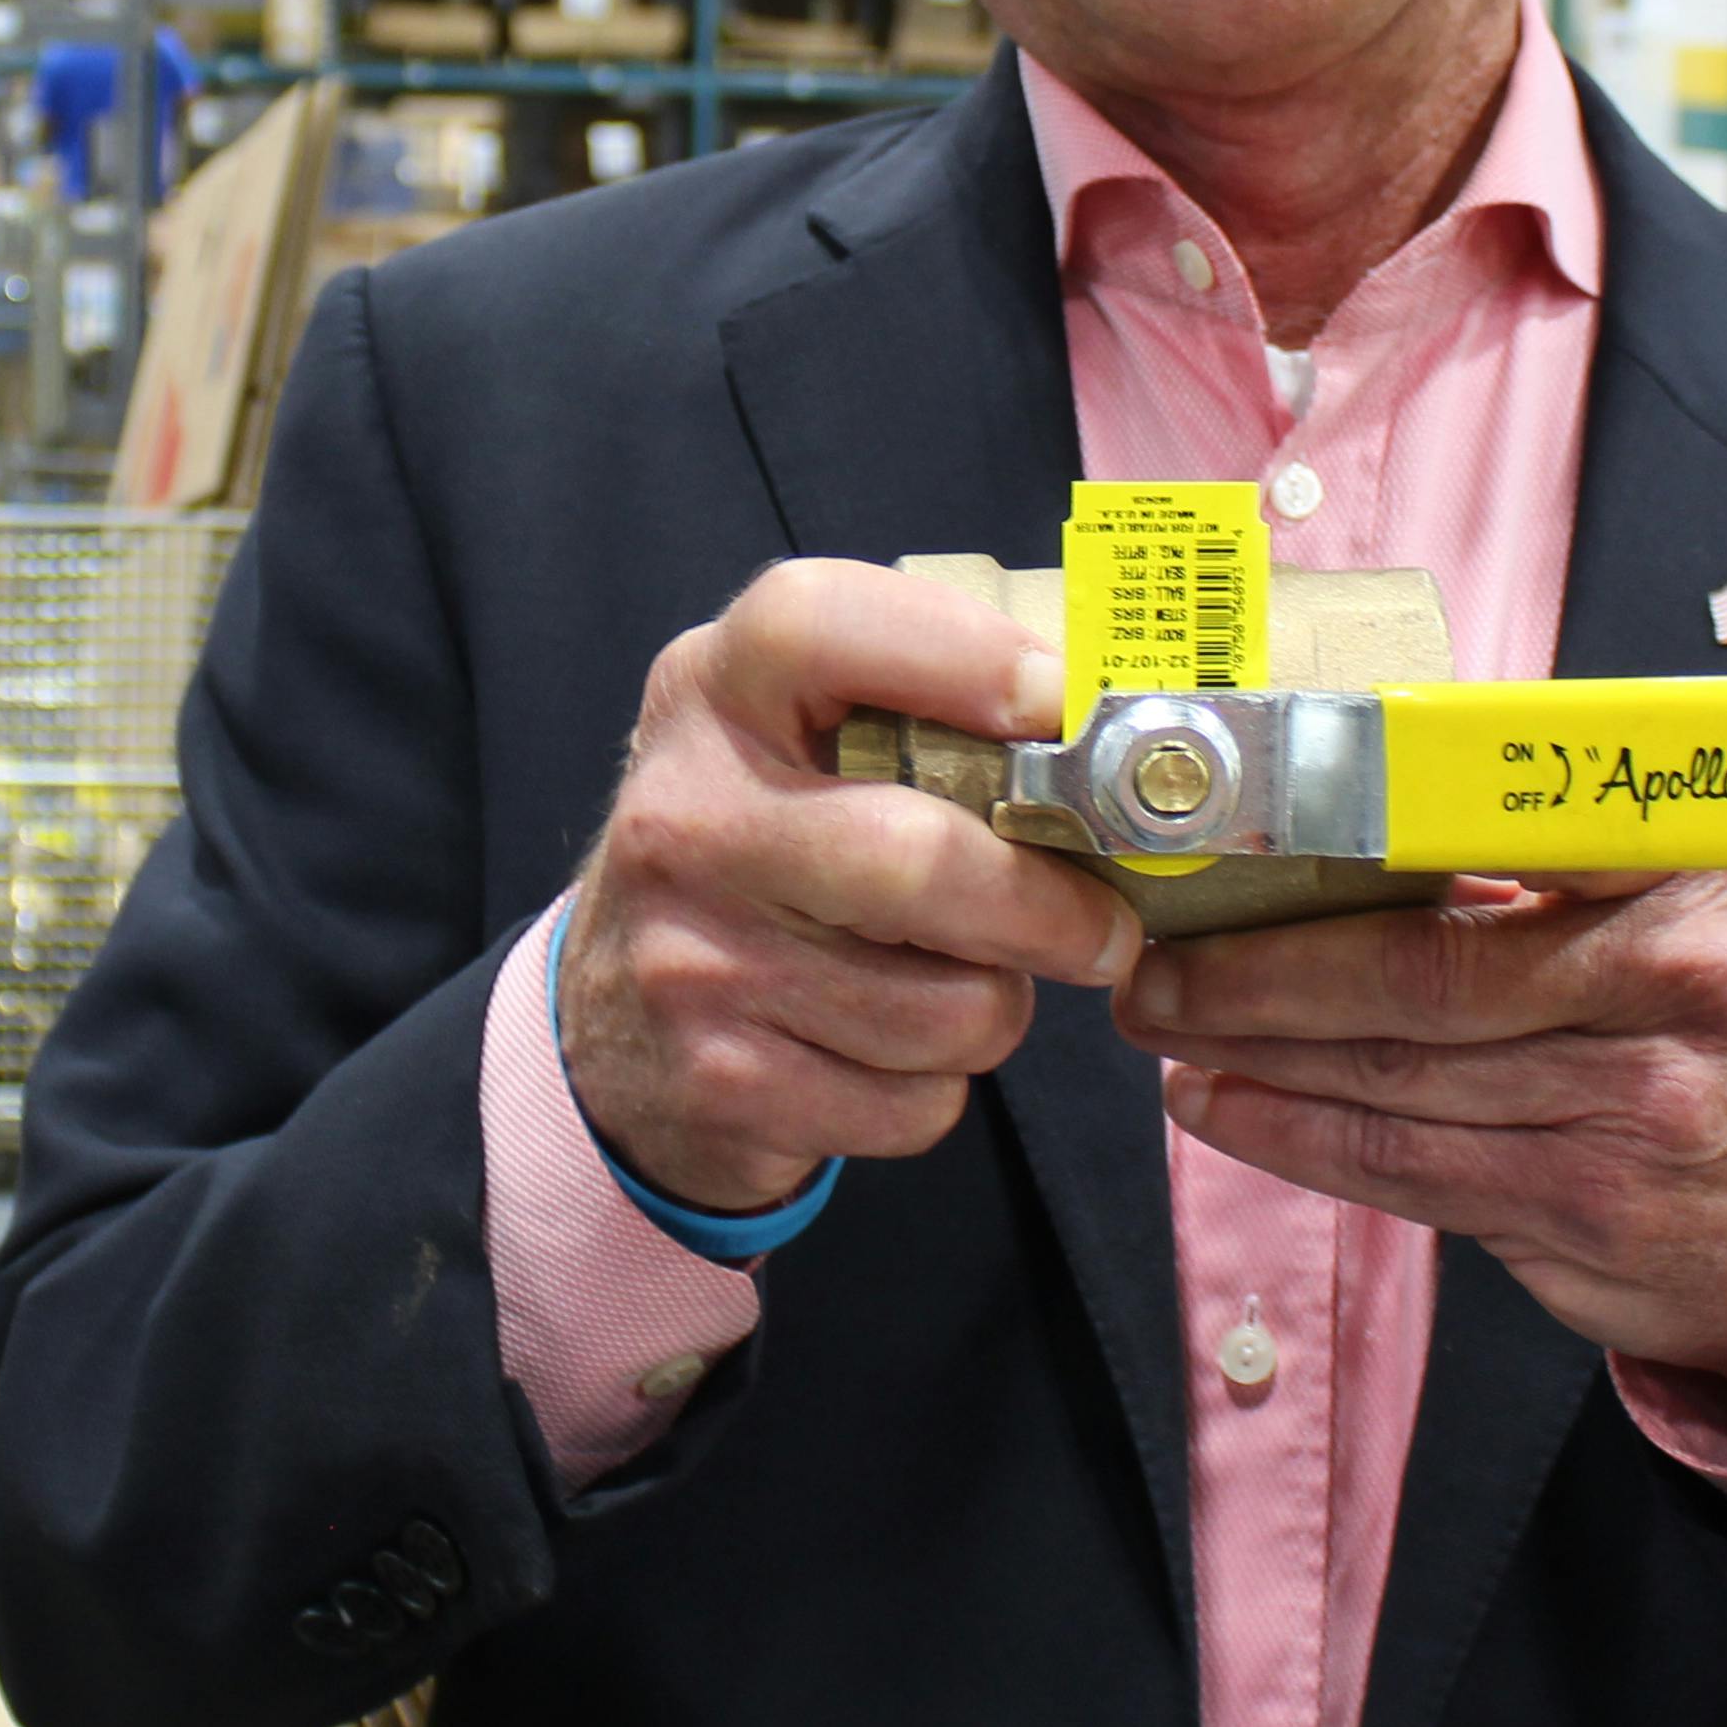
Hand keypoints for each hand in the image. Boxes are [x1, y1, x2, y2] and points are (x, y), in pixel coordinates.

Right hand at [560, 561, 1147, 1214]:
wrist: (613, 1021)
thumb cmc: (760, 857)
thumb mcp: (789, 745)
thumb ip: (911, 712)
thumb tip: (1113, 722)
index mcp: (709, 695)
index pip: (814, 623)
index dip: (956, 653)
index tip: (1060, 700)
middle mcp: (684, 816)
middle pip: (919, 858)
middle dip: (1048, 907)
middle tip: (1103, 927)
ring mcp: (691, 958)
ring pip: (944, 1008)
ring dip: (993, 1009)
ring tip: (962, 983)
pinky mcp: (719, 1082)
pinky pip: (913, 1103)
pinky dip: (937, 1090)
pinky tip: (890, 1055)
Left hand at [1114, 873, 1726, 1405]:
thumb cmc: (1700, 1023)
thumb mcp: (1662, 897)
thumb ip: (1525, 851)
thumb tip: (1320, 798)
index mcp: (1679, 863)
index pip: (1493, 835)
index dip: (1343, 834)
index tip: (1230, 832)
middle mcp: (1671, 977)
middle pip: (1416, 971)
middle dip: (1255, 969)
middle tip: (1151, 958)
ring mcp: (1637, 1106)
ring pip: (1394, 1075)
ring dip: (1251, 1051)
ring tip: (1162, 1024)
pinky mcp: (1589, 1209)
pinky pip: (1406, 1167)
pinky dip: (1293, 1135)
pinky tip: (1221, 1105)